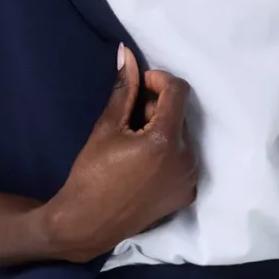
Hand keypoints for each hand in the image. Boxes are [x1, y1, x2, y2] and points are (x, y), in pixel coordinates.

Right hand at [38, 45, 198, 263]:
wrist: (89, 223)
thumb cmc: (92, 174)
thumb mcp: (107, 128)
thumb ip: (124, 90)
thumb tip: (127, 54)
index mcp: (165, 140)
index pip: (178, 91)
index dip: (160, 80)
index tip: (141, 84)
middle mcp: (185, 159)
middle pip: (181, 115)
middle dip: (158, 110)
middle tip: (130, 122)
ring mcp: (189, 179)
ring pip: (183, 138)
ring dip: (164, 132)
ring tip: (135, 146)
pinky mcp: (187, 194)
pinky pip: (185, 160)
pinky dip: (169, 155)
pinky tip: (145, 165)